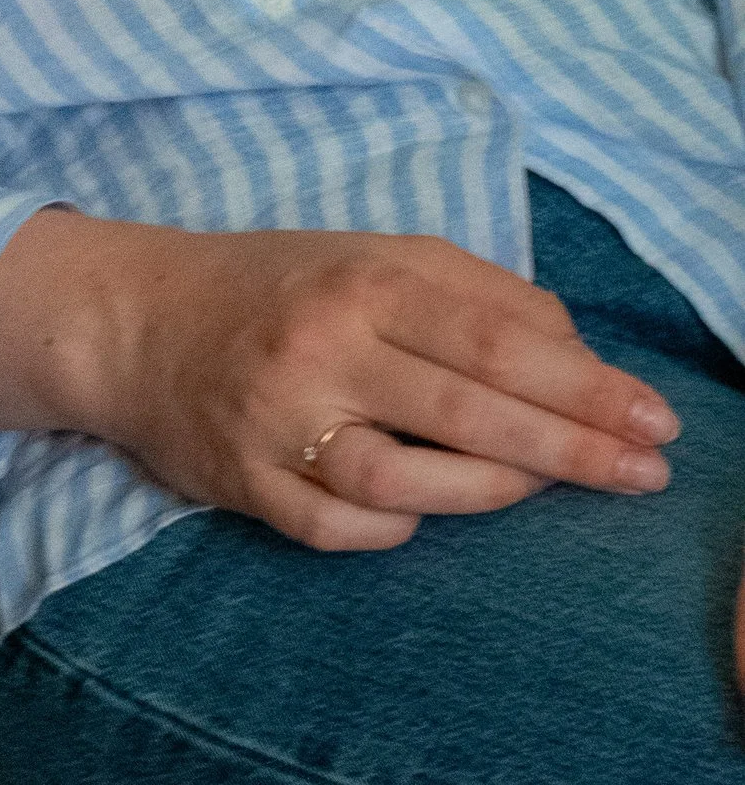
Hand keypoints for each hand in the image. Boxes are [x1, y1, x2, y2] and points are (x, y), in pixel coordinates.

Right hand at [0, 210, 680, 551]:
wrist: (131, 321)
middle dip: (571, 447)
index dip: (584, 384)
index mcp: (359, 281)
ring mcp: (278, 423)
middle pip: (467, 411)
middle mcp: (320, 349)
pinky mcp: (246, 486)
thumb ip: (473, 290)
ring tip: (543, 489)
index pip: (494, 336)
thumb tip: (573, 352)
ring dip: (492, 492)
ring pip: (408, 481)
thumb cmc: (273, 285)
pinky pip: (343, 528)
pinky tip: (426, 510)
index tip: (653, 417)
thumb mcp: (369, 255)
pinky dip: (396, 526)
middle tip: (645, 472)